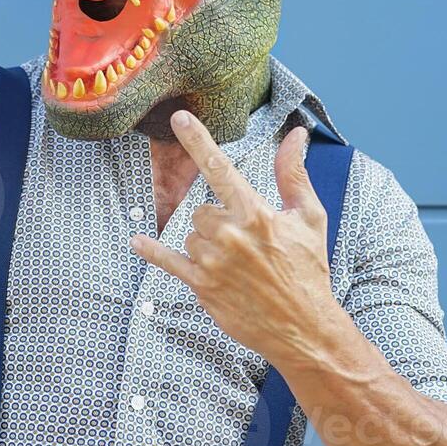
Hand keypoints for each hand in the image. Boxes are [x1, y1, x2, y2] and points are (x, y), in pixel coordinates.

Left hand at [131, 110, 341, 362]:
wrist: (304, 327)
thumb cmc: (309, 270)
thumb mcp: (309, 218)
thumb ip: (293, 173)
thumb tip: (296, 134)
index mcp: (256, 214)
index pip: (220, 168)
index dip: (198, 140)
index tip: (179, 118)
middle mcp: (231, 235)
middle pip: (202, 209)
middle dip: (217, 220)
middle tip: (245, 243)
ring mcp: (213, 261)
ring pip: (191, 234)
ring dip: (206, 243)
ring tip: (237, 264)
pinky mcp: (202, 286)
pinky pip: (168, 261)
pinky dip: (152, 251)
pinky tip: (137, 242)